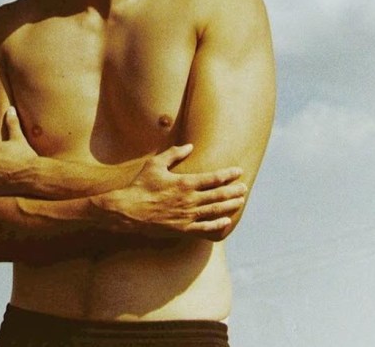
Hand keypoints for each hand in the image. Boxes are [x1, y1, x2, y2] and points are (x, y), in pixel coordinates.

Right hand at [98, 143, 246, 236]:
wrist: (129, 210)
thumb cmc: (141, 185)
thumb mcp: (156, 164)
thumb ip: (174, 154)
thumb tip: (190, 146)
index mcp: (184, 182)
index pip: (213, 178)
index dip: (228, 175)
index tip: (239, 171)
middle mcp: (189, 200)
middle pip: (218, 195)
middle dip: (233, 190)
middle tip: (245, 188)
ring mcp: (187, 216)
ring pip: (214, 211)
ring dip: (229, 206)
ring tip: (241, 201)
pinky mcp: (183, 229)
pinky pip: (204, 228)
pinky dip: (217, 225)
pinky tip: (226, 221)